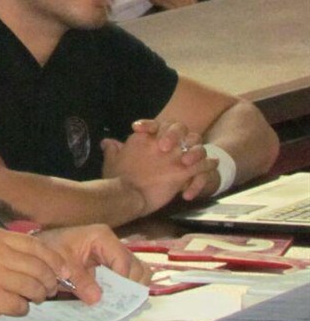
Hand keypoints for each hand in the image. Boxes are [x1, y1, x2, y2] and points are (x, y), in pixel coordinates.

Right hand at [0, 228, 75, 320]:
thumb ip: (14, 250)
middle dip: (49, 282)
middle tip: (48, 290)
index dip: (54, 260)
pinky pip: (22, 306)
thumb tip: (51, 263)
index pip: (36, 246)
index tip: (63, 270)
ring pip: (34, 288)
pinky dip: (22, 309)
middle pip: (39, 268)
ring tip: (30, 298)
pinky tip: (12, 306)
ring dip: (37, 297)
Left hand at [36, 224, 151, 297]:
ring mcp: (115, 256)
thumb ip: (80, 281)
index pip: (123, 260)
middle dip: (130, 287)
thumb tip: (97, 299)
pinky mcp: (113, 267)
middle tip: (119, 304)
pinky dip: (125, 291)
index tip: (115, 298)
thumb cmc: (51, 248)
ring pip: (138, 274)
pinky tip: (114, 301)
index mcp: (102, 237)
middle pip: (137, 268)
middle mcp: (114, 244)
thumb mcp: (62, 263)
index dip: (123, 281)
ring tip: (118, 303)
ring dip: (130, 290)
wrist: (42, 249)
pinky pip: (128, 279)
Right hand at [101, 121, 216, 211]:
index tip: (162, 137)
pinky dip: (209, 165)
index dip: (162, 128)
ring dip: (199, 151)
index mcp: (144, 138)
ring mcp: (172, 157)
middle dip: (184, 136)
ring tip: (204, 155)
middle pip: (180, 131)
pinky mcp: (181, 172)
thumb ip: (112, 149)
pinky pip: (201, 166)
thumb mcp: (111, 160)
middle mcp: (160, 143)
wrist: (125, 195)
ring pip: (194, 146)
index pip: (158, 125)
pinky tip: (213, 165)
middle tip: (183, 145)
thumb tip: (107, 142)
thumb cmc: (115, 179)